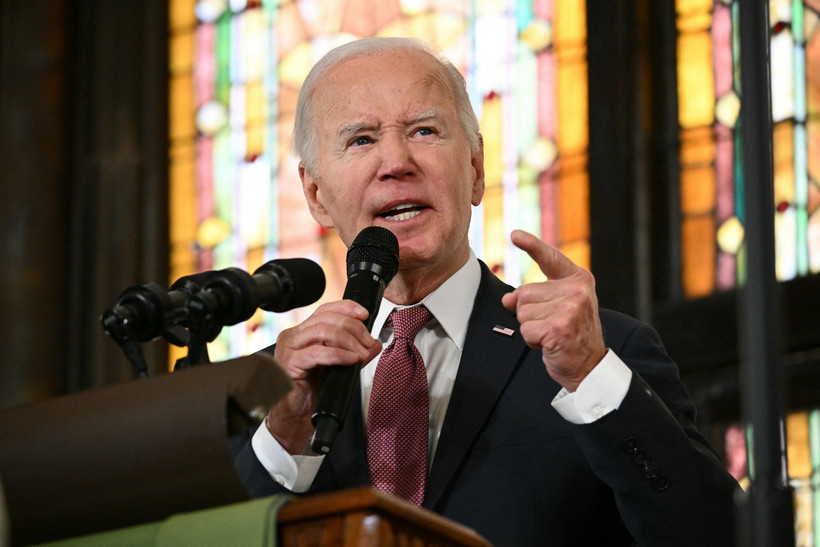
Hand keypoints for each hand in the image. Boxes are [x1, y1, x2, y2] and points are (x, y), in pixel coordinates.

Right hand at [267, 299, 381, 453]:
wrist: (297, 417)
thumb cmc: (313, 392)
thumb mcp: (339, 366)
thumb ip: (354, 351)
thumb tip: (374, 343)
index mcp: (302, 332)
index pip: (325, 309)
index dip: (346, 307)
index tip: (365, 315)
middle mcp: (292, 336)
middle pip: (326, 318)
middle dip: (353, 328)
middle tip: (367, 343)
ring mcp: (287, 349)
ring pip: (322, 331)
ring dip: (348, 341)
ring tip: (360, 354)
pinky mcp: (288, 364)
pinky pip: (317, 353)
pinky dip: (338, 354)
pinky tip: (351, 360)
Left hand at [501, 230, 606, 391]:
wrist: (589, 366)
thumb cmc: (573, 335)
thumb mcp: (558, 307)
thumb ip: (535, 296)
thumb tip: (507, 299)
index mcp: (578, 279)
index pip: (549, 258)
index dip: (531, 245)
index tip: (514, 234)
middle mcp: (576, 290)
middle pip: (524, 292)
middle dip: (528, 313)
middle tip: (551, 325)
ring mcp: (570, 307)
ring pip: (522, 312)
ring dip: (531, 328)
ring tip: (552, 334)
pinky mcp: (559, 326)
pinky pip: (525, 329)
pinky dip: (532, 340)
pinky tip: (550, 344)